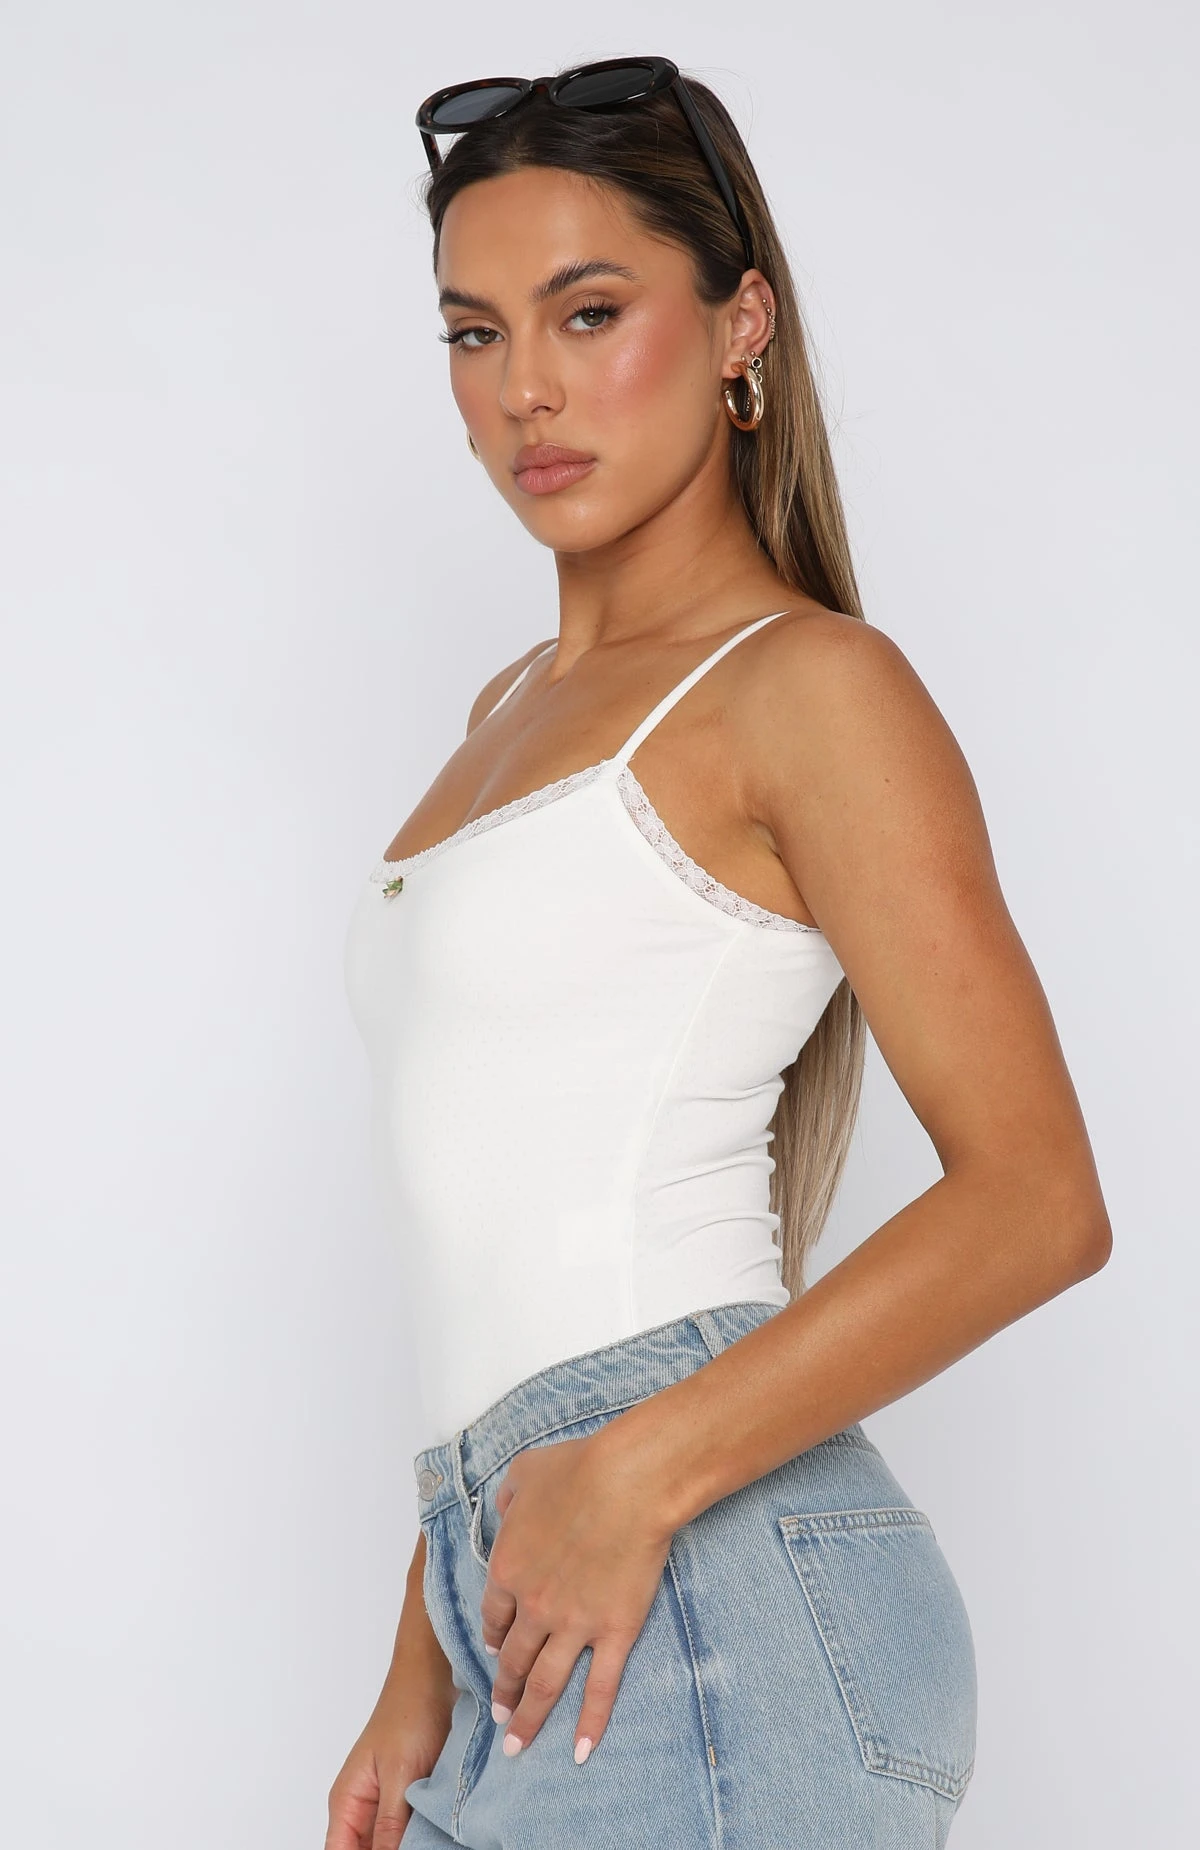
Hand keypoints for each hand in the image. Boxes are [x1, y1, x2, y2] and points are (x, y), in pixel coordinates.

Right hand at [325, 1669, 453, 1849]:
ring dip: (405, 1846)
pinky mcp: (407, 1798)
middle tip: (417, 1846)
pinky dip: (418, 1838)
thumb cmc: (410, 1712)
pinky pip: (406, 1833)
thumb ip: (389, 1824)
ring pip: (387, 1845)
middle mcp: (361, 1807)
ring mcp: (385, 1804)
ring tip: (426, 1840)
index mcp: (347, 1801)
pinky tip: (433, 1837)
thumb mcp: (400, 1774)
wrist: (433, 1679)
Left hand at [481, 1430, 674, 1763]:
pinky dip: (590, 1723)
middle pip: (514, 1660)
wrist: (628, 1482)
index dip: (495, 1638)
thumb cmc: (578, 1469)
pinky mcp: (614, 1633)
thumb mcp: (524, 1473)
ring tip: (517, 1745)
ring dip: (529, 1718)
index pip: (495, 1617)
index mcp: (509, 1569)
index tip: (496, 1653)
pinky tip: (580, 1751)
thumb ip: (507, 1498)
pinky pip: (599, 1688)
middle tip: (498, 1714)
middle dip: (504, 1690)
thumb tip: (504, 1509)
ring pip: (545, 1684)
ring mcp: (574, 1625)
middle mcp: (534, 1607)